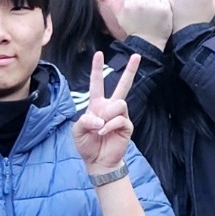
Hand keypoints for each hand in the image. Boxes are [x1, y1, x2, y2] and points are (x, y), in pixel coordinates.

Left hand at [73, 52, 139, 171]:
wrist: (97, 162)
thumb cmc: (87, 144)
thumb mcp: (77, 131)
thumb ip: (85, 120)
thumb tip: (100, 118)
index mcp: (97, 105)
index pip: (97, 83)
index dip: (97, 69)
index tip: (99, 54)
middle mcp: (110, 107)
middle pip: (123, 85)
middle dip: (130, 70)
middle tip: (136, 56)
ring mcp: (120, 116)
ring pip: (119, 102)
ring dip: (108, 114)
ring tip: (101, 126)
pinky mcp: (127, 126)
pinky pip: (120, 118)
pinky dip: (109, 125)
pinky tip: (104, 132)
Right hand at [101, 0, 172, 46]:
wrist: (147, 42)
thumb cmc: (133, 29)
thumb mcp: (119, 17)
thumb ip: (110, 4)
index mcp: (129, 3)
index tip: (138, 7)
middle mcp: (140, 3)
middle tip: (146, 11)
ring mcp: (153, 5)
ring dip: (155, 1)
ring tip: (153, 13)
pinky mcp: (164, 9)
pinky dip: (163, 4)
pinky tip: (160, 13)